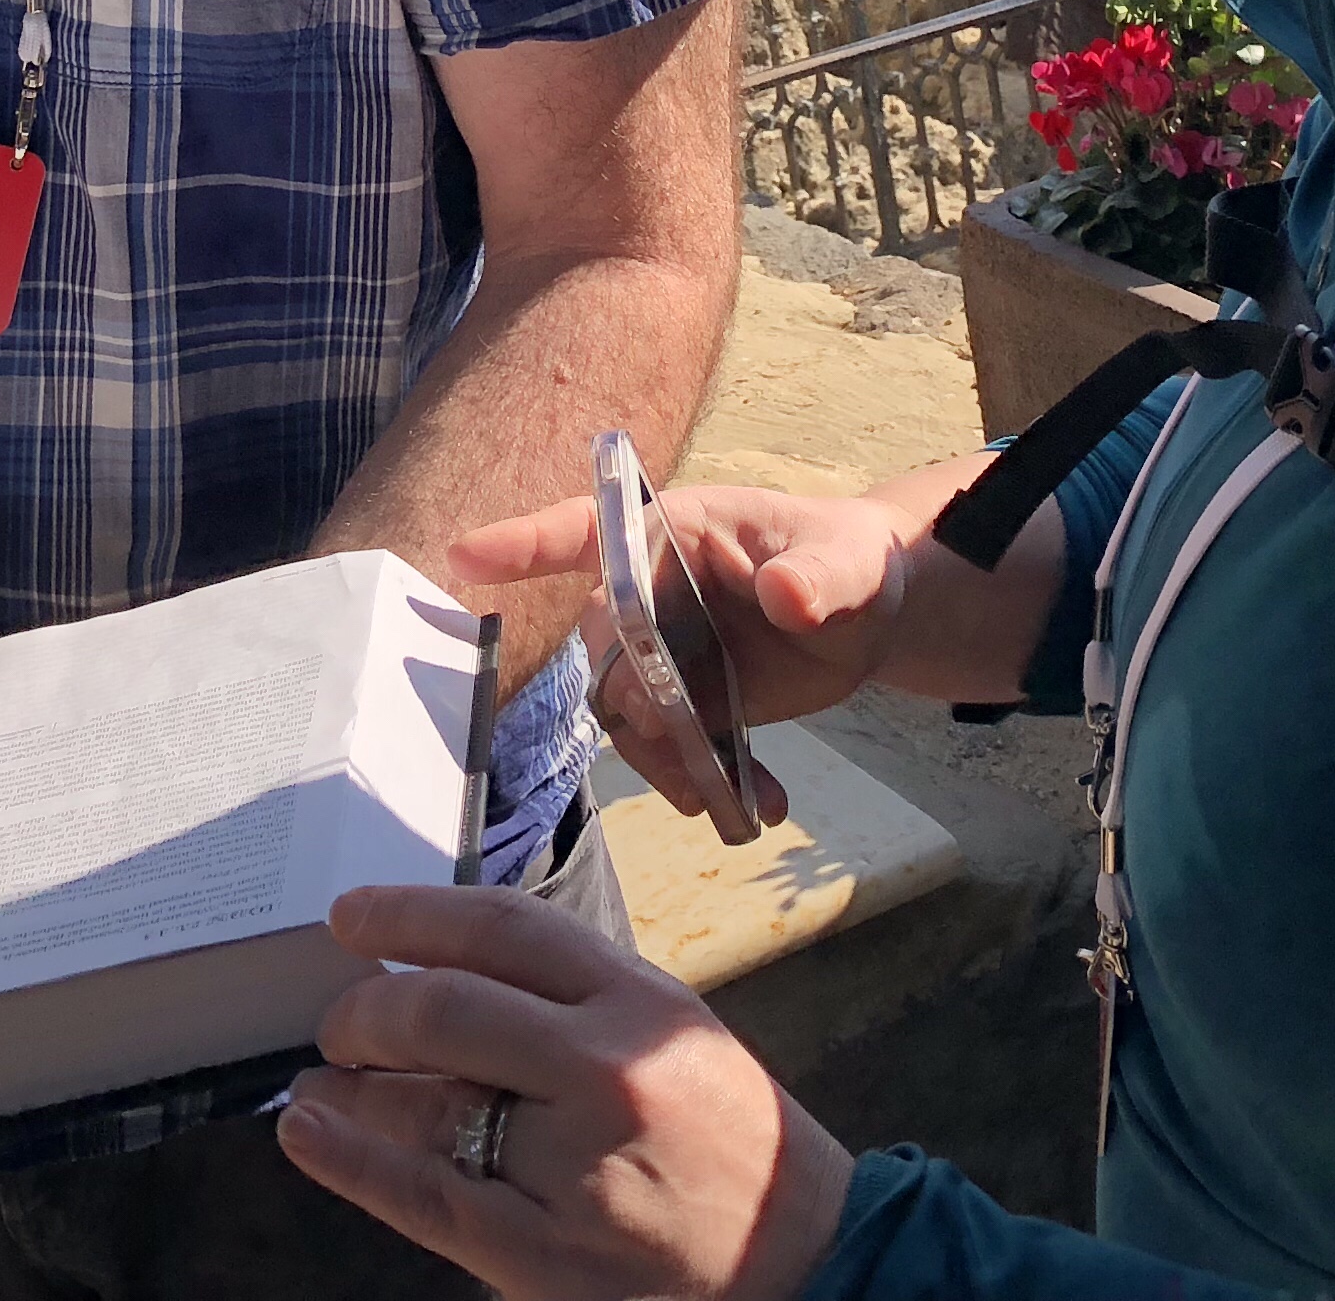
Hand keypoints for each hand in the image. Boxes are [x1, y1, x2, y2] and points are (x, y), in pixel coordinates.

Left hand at [277, 887, 855, 1300]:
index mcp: (641, 1001)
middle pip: (444, 1008)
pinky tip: (309, 1134)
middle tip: (337, 1022)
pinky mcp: (545, 1253)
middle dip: (367, 1009)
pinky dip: (352, 1160)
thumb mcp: (672, 1032)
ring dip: (349, 1087)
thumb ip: (571, 1000)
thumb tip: (439, 972)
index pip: (501, 928)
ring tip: (316, 1082)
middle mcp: (606, 1070)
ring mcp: (574, 1165)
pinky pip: (424, 1195)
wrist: (807, 1261)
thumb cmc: (728, 1140)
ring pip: (424, 1103)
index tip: (351, 918)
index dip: (409, 913)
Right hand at [451, 484, 914, 819]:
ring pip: (627, 713)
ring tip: (732, 798)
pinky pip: (668, 750)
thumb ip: (819, 577)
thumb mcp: (849, 565)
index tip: (463, 555)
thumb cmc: (854, 561)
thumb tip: (785, 595)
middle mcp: (650, 589)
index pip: (585, 529)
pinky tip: (756, 805)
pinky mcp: (684, 703)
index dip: (521, 543)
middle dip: (633, 698)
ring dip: (669, 761)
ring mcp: (662, 651)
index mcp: (674, 530)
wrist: (872, 617)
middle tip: (684, 736)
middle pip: (604, 645)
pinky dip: (704, 783)